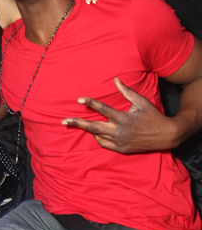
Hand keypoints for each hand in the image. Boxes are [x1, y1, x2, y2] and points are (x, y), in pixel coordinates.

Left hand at [61, 77, 176, 152]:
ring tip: (74, 123)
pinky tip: (94, 132)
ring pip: (97, 136)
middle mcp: (119, 131)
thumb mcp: (141, 101)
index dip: (91, 103)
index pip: (103, 109)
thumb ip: (126, 91)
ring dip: (86, 129)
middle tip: (63, 121)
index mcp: (123, 118)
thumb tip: (116, 79)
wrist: (165, 135)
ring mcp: (119, 142)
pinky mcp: (121, 149)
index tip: (79, 99)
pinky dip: (98, 137)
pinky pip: (104, 144)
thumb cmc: (152, 115)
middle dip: (77, 123)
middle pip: (93, 127)